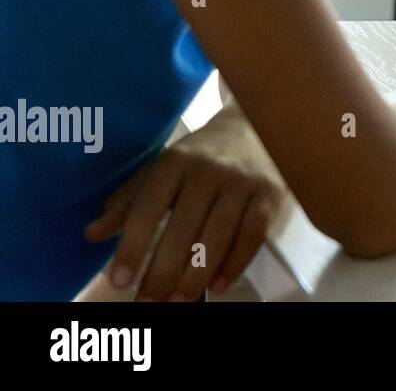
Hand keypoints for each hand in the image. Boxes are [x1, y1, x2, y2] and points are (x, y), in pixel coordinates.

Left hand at [84, 112, 284, 300]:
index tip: (119, 282)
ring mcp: (242, 182)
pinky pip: (253, 235)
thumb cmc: (198, 156)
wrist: (254, 126)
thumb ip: (127, 202)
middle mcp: (209, 170)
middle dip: (163, 271)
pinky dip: (235, 264)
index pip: (149, 208)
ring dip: (197, 275)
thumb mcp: (159, 170)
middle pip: (183, 228)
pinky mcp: (270, 194)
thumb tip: (92, 234)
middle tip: (148, 301)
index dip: (133, 247)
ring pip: (218, 236)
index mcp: (175, 162)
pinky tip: (218, 286)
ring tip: (178, 301)